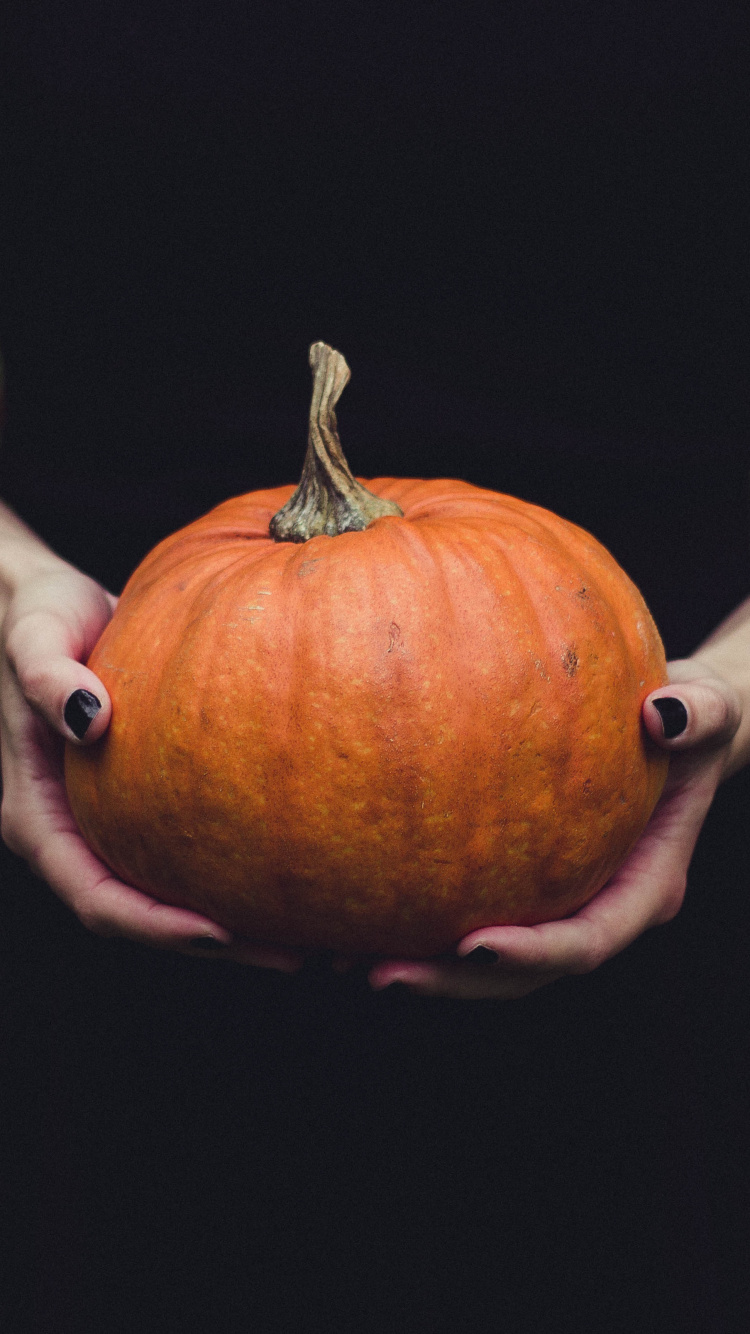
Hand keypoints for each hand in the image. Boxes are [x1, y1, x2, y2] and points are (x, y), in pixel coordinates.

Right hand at [0, 560, 299, 970]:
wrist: (42, 600)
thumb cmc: (35, 615)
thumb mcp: (34, 635)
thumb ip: (48, 676)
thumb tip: (89, 718)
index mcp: (39, 816)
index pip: (95, 897)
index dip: (154, 925)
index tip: (219, 931)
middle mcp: (73, 832)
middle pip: (141, 913)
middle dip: (213, 942)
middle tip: (293, 953)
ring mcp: (108, 820)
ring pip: (168, 890)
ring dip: (233, 919)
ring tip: (309, 930)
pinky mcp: (141, 798)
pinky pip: (188, 847)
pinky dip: (233, 865)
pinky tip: (291, 862)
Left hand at [369, 659, 741, 998]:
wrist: (671, 725)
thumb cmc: (689, 716)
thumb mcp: (709, 707)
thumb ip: (698, 712)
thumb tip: (663, 714)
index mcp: (643, 886)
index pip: (587, 941)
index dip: (533, 955)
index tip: (473, 946)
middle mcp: (595, 907)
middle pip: (524, 973)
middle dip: (455, 981)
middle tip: (382, 974)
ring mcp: (554, 900)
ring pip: (486, 958)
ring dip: (422, 965)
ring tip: (342, 958)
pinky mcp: (519, 881)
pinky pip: (464, 908)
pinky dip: (413, 916)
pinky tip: (350, 906)